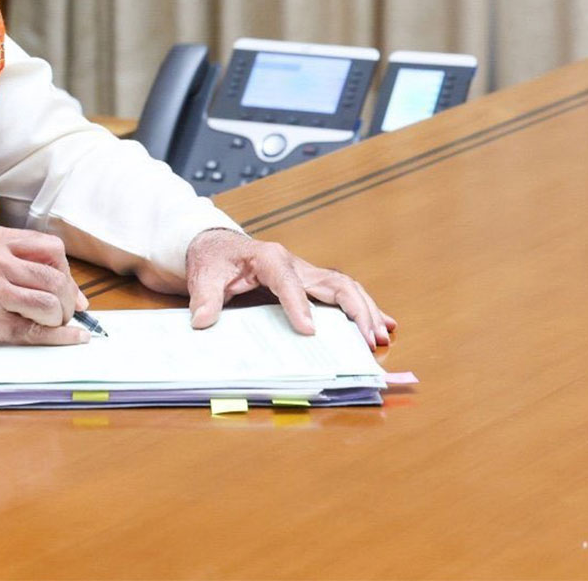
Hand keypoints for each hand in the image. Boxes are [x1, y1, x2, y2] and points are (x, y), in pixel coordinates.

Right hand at [0, 225, 91, 353]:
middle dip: (69, 299)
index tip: (70, 290)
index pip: (49, 249)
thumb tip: (51, 282)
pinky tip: (72, 338)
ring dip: (60, 318)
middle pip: (55, 277)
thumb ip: (5, 259)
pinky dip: (59, 338)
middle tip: (68, 312)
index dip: (66, 272)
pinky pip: (34, 331)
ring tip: (53, 325)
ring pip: (49, 303)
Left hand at [184, 229, 396, 347]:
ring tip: (381, 338)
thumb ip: (205, 297)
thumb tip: (202, 320)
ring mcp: (306, 274)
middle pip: (333, 283)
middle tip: (368, 340)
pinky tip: (385, 325)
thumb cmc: (213, 260)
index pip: (287, 280)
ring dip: (366, 311)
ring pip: (345, 288)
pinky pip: (342, 294)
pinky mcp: (310, 284)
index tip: (308, 331)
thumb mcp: (204, 275)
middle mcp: (294, 264)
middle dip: (355, 310)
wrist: (217, 247)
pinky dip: (364, 309)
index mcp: (268, 257)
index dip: (298, 305)